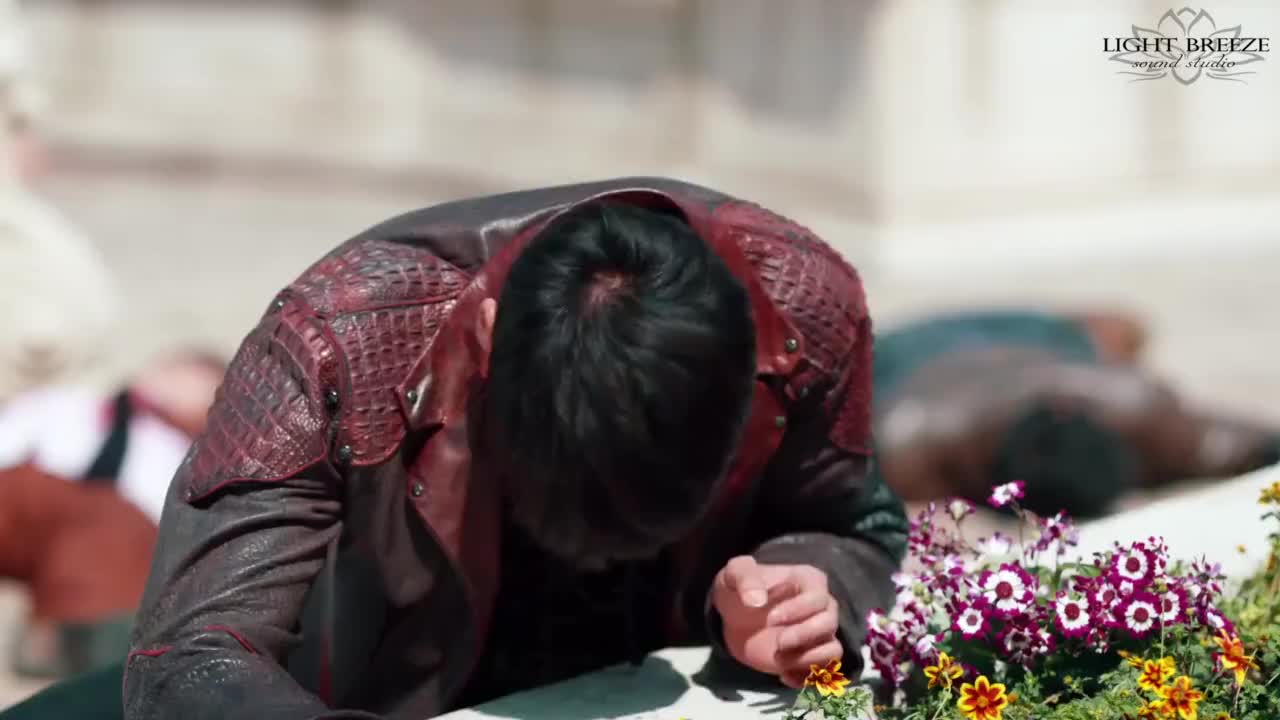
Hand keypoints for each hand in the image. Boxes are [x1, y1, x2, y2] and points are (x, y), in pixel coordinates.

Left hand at [711, 555, 841, 687]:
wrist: (734, 618)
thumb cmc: (739, 590)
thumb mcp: (734, 574)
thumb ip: (744, 579)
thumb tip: (755, 600)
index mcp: (808, 581)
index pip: (818, 597)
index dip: (798, 610)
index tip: (771, 619)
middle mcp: (821, 607)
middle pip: (830, 623)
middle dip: (804, 636)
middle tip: (778, 643)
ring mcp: (818, 634)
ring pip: (833, 650)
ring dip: (807, 659)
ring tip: (779, 660)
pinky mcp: (811, 656)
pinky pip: (824, 671)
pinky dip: (806, 677)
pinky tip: (783, 675)